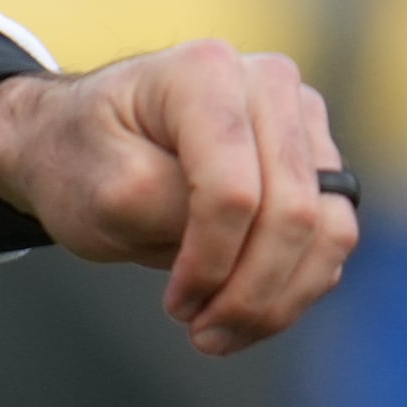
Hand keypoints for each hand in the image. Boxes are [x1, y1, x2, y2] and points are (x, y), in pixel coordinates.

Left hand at [0, 40, 358, 355]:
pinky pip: (329, 241)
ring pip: (328, 231)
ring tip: (219, 334)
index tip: (175, 306)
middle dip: (252, 291)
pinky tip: (242, 313)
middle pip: (293, 212)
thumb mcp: (102, 187)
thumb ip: (169, 204)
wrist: (77, 145)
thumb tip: (248, 229)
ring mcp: (300, 120)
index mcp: (202, 71)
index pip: (233, 189)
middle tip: (202, 336)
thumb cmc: (81, 158)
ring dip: (280, 299)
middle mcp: (267, 82)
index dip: (212, 260)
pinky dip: (292, 288)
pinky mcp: (317, 164)